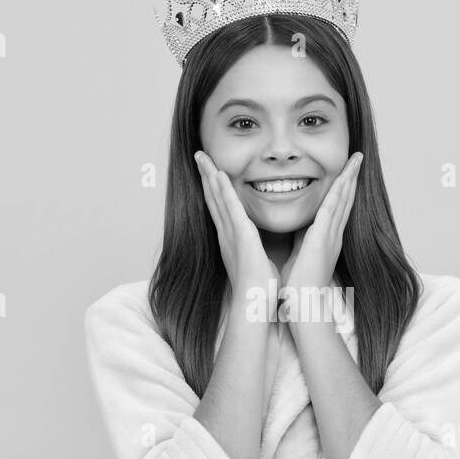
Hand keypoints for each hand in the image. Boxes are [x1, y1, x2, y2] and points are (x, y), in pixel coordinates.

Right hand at [194, 150, 272, 296]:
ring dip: (209, 176)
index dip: (213, 188)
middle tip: (198, 156)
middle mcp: (226, 233)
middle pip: (212, 198)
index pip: (220, 208)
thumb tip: (260, 247)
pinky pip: (230, 208)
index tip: (209, 172)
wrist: (257, 302)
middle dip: (205, 176)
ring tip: (202, 157)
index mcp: (232, 239)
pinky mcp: (240, 235)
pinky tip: (219, 175)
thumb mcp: (258, 260)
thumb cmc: (259, 287)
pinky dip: (223, 191)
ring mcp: (231, 233)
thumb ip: (256, 249)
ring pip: (217, 198)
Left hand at [282, 152, 361, 294]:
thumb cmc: (299, 285)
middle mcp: (333, 235)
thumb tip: (296, 227)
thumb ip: (300, 239)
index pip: (338, 208)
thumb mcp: (299, 254)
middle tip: (358, 158)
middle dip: (352, 178)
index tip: (347, 173)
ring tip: (356, 159)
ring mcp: (330, 235)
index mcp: (327, 239)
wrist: (302, 303)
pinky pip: (333, 208)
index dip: (343, 189)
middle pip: (346, 200)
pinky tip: (344, 177)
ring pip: (343, 199)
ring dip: (350, 178)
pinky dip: (339, 191)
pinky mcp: (323, 237)